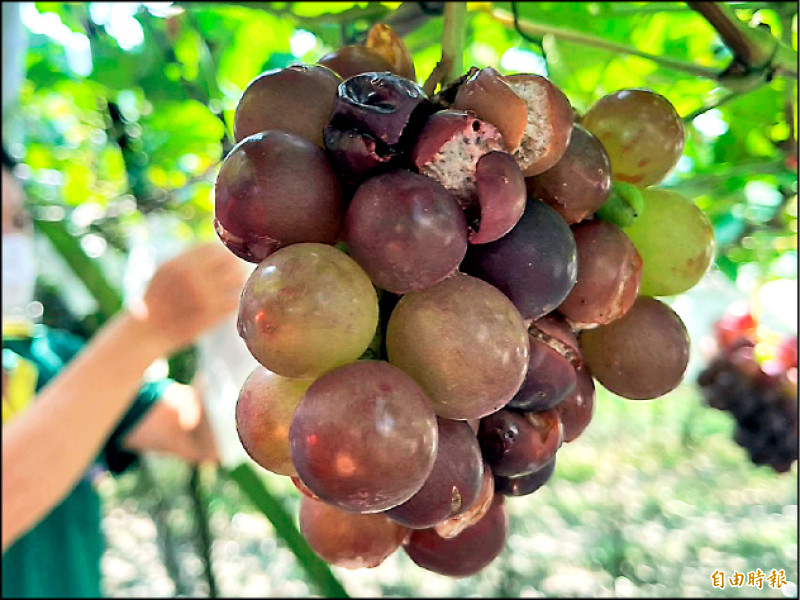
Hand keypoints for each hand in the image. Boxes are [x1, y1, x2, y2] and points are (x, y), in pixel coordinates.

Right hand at [132, 243, 247, 354]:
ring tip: (240, 282)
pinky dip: (237, 298)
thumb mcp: (165, 270)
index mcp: (179, 263)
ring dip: (241, 279)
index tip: (228, 257)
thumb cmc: (157, 299)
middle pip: (230, 262)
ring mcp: (203, 296)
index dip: (224, 252)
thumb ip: (187, 258)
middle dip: (236, 265)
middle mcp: (192, 277)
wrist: (147, 332)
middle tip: (239, 269)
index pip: (214, 248)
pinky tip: (234, 299)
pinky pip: (235, 300)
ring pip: (237, 279)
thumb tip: (215, 247)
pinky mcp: (211, 315)